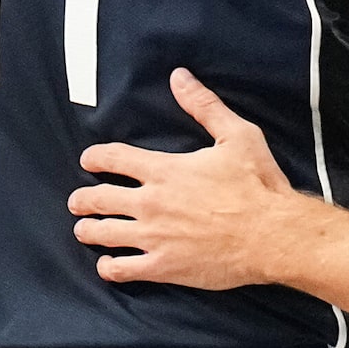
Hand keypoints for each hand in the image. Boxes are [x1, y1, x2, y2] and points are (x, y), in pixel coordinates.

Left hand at [71, 71, 307, 290]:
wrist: (272, 234)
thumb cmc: (257, 185)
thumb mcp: (236, 135)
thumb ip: (204, 106)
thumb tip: (180, 77)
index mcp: (164, 170)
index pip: (114, 158)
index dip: (96, 157)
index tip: (88, 160)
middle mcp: (151, 203)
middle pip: (99, 198)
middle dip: (82, 199)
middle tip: (77, 201)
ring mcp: (154, 237)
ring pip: (103, 234)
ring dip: (88, 230)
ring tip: (84, 229)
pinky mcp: (164, 266)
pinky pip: (123, 270)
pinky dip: (109, 267)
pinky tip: (108, 265)